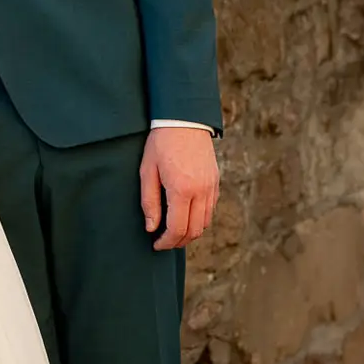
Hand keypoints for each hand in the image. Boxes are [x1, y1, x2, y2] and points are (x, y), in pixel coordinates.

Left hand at [140, 126, 217, 249]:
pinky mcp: (216, 182)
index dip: (166, 242)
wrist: (184, 119)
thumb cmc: (161, 143)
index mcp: (182, 190)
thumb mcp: (147, 170)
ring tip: (174, 230)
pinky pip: (210, 210)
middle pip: (194, 231)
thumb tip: (151, 227)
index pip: (177, 229)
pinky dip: (199, 219)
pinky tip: (186, 215)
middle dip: (178, 241)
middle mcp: (201, 192)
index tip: (156, 244)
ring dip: (190, 232)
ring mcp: (211, 187)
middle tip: (164, 241)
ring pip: (205, 223)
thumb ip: (149, 202)